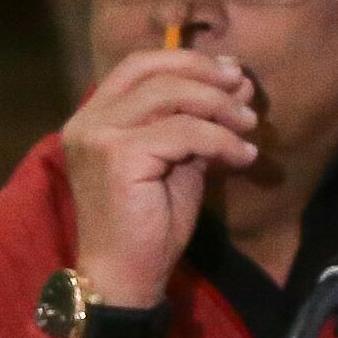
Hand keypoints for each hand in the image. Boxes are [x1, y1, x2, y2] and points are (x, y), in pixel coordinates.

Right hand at [62, 49, 257, 306]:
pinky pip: (182, 131)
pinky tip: (242, 156)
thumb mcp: (178, 162)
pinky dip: (219, 139)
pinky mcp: (118, 157)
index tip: (230, 72)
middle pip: (153, 71)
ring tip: (249, 125)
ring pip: (170, 95)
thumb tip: (237, 83)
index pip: (139, 65)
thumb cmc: (147, 227)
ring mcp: (99, 136)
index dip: (187, 60)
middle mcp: (88, 120)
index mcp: (94, 117)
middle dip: (205, 75)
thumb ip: (198, 123)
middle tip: (244, 91)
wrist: (125, 278)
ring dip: (218, 106)